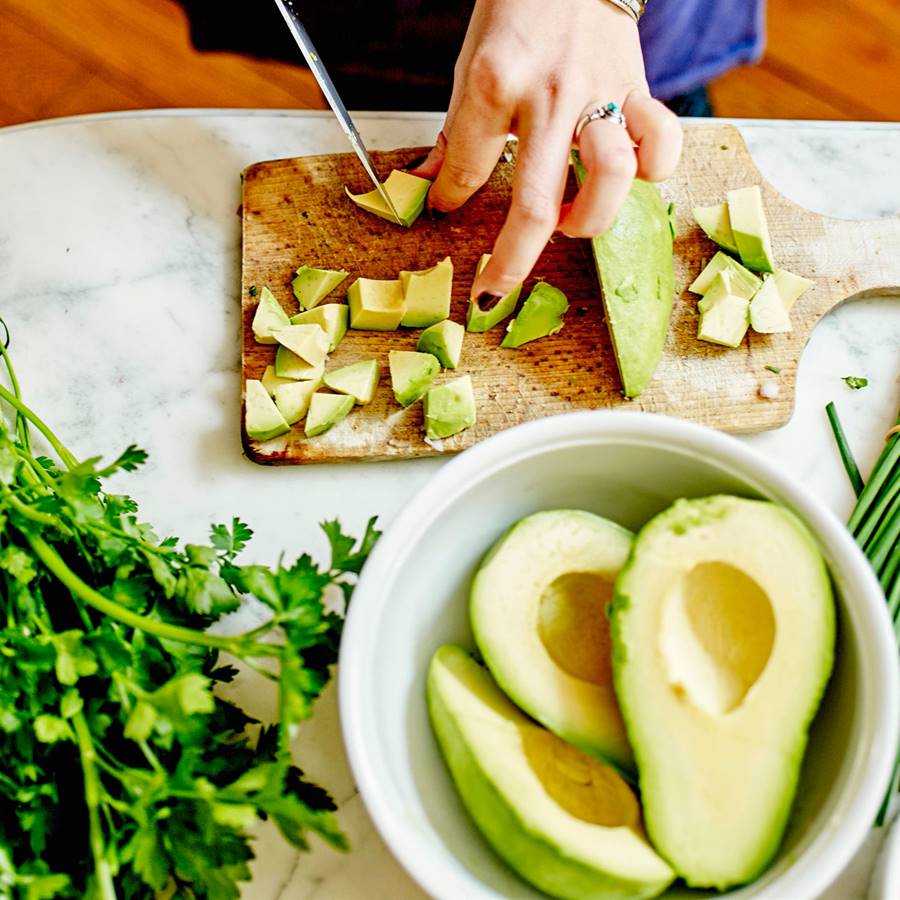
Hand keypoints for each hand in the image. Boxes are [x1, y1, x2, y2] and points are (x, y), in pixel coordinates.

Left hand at [408, 0, 681, 305]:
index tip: (444, 209)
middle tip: (493, 290)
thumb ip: (457, 132)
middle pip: (536, 204)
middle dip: (511, 262)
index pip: (468, 169)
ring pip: (609, 180)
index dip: (449, 200)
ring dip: (587, 221)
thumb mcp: (470, 63)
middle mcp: (550, 97)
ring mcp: (600, 94)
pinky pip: (662, 144)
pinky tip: (627, 177)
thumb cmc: (518, 8)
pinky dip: (652, 170)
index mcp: (496, 84)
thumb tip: (424, 184)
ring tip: (567, 225)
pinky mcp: (639, 88)